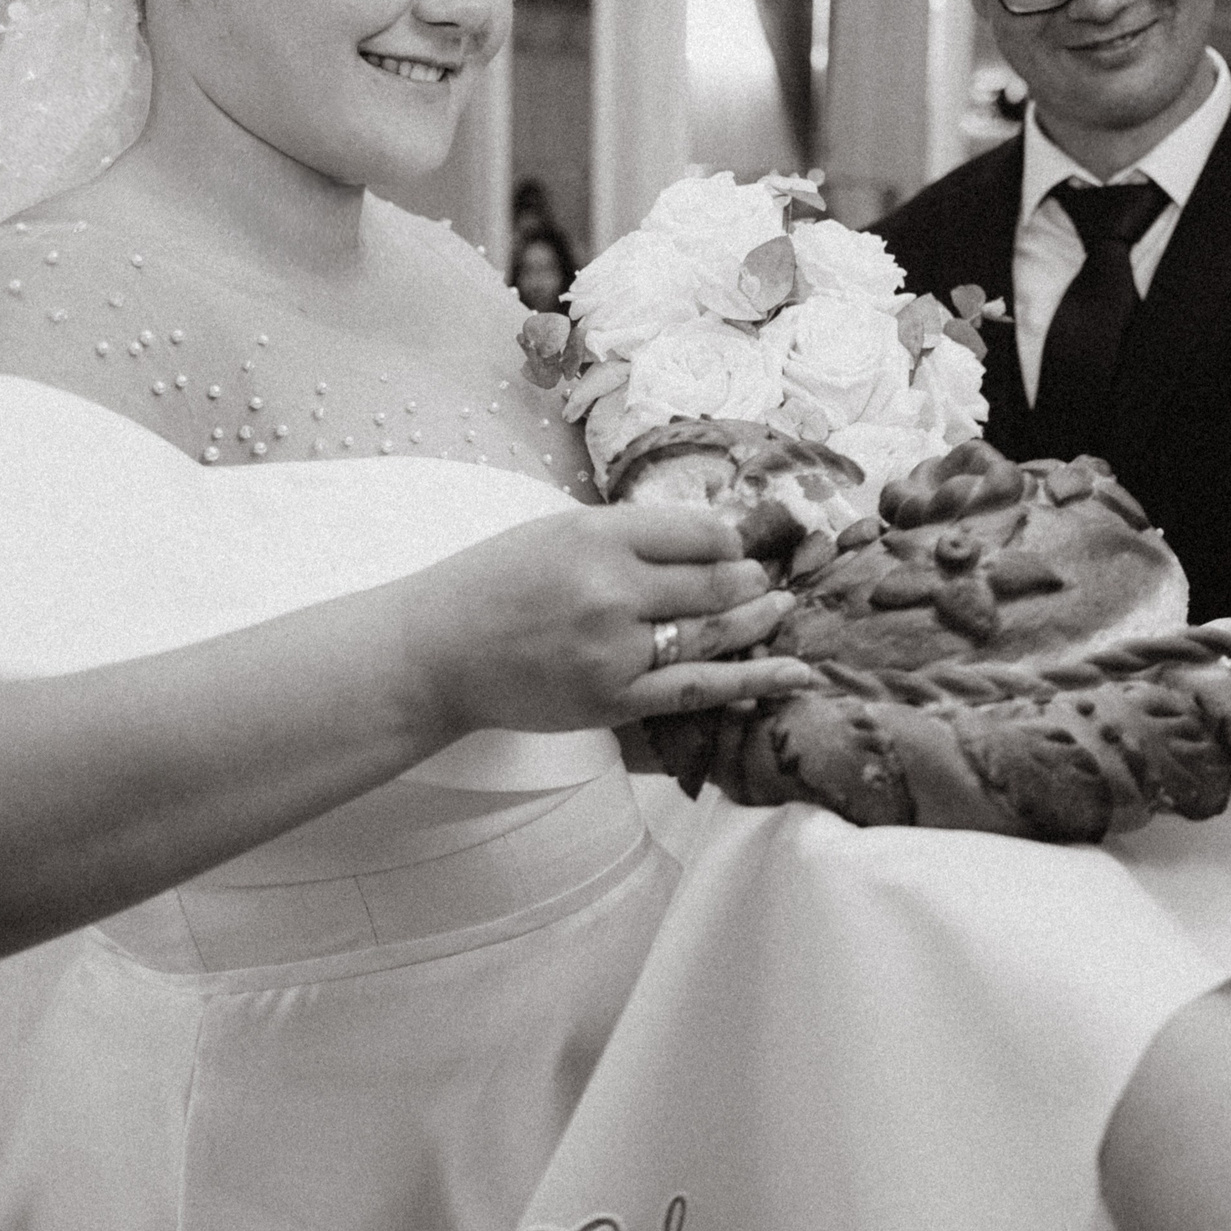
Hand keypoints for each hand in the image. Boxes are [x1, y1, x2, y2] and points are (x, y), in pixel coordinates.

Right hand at [394, 506, 817, 734]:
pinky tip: (794, 674)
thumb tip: (707, 534)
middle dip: (750, 581)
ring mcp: (615, 649)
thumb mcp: (558, 531)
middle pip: (717, 582)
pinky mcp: (614, 699)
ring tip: (783, 609)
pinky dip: (751, 681)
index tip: (740, 546)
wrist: (436, 653)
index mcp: (597, 535)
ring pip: (715, 633)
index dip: (731, 540)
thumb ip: (628, 534)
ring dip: (759, 621)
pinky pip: (698, 689)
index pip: (699, 532)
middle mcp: (611, 588)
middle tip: (764, 580)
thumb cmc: (494, 585)